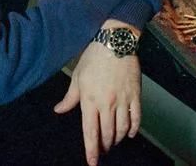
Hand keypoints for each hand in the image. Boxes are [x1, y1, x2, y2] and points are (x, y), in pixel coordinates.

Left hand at [54, 37, 141, 165]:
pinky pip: (136, 118)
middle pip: (107, 134)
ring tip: (113, 141)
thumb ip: (70, 97)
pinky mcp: (135, 95)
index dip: (91, 150)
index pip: (90, 132)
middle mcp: (107, 103)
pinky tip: (130, 133)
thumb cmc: (94, 57)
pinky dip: (134, 129)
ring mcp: (123, 100)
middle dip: (104, 146)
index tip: (92, 162)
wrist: (115, 42)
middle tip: (102, 151)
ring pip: (122, 129)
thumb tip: (59, 110)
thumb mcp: (77, 77)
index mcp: (89, 100)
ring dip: (117, 139)